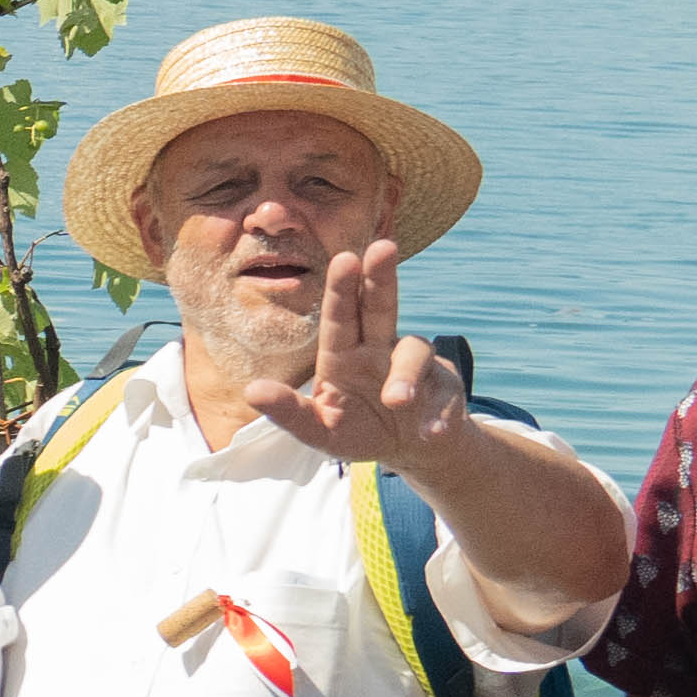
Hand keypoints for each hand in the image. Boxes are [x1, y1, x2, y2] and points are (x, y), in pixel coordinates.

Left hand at [237, 241, 475, 475]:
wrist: (407, 449)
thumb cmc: (355, 431)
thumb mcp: (318, 430)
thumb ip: (288, 413)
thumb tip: (250, 391)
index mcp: (343, 355)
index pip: (340, 317)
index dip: (342, 289)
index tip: (344, 259)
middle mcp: (379, 350)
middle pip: (380, 307)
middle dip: (381, 277)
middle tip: (382, 247)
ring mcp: (416, 365)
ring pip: (413, 353)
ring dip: (406, 374)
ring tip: (397, 401)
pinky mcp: (445, 388)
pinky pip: (445, 395)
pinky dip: (439, 413)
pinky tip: (431, 431)